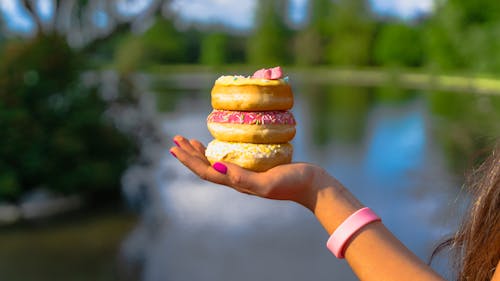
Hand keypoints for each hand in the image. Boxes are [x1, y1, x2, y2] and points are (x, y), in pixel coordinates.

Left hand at [169, 135, 330, 209]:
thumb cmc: (293, 183)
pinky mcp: (256, 166)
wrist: (313, 186)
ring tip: (190, 141)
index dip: (188, 160)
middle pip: (207, 166)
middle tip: (175, 139)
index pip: (205, 171)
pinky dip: (220, 148)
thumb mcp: (267, 182)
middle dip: (189, 154)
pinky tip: (220, 142)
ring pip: (217, 161)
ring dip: (201, 151)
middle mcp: (238, 179)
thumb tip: (216, 166)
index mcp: (237, 183)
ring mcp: (247, 173)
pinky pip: (232, 156)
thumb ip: (243, 178)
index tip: (174, 148)